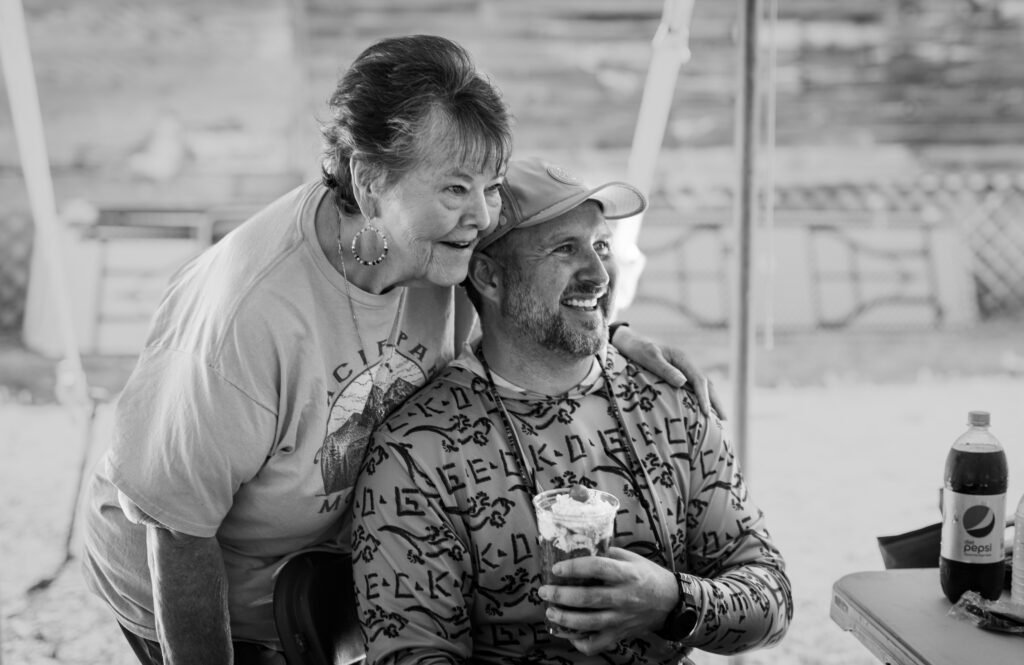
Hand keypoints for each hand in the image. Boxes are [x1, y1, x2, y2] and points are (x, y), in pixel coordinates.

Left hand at [538, 547, 676, 655]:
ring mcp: (621, 618)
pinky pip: (597, 644)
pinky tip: (570, 634)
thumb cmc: (648, 576)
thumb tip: (580, 550)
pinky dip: (580, 642)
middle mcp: (623, 597)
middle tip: (544, 591)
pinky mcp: (620, 634)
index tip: (557, 568)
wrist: (671, 603)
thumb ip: (607, 554)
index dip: (574, 567)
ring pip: (588, 623)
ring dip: (565, 618)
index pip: (597, 568)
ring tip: (550, 611)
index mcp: (627, 574)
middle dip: (561, 595)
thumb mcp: (632, 558)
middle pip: (587, 598)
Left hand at [610, 326, 725, 418]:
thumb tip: (683, 383)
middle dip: (716, 400)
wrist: (629, 342)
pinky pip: (692, 387)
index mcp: (682, 358)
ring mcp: (682, 368)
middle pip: (706, 383)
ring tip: (718, 418)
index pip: (699, 379)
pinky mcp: (676, 373)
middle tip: (724, 419)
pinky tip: (700, 410)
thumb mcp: (649, 357)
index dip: (704, 397)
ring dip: (711, 400)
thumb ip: (665, 369)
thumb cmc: (637, 349)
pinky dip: (700, 398)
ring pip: (701, 385)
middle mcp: (685, 363)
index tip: (707, 413)